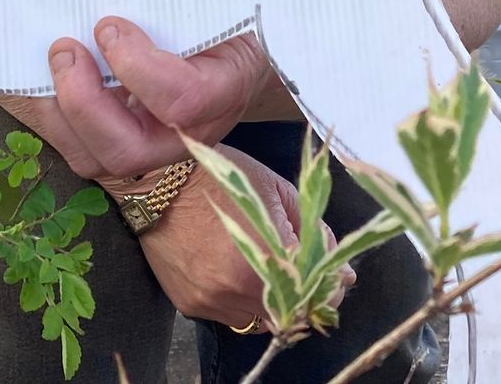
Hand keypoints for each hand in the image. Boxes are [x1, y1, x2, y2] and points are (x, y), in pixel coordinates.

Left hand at [9, 17, 272, 180]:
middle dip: (83, 102)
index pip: (184, 101)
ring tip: (54, 58)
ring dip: (59, 110)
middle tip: (65, 48)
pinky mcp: (122, 142)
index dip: (139, 68)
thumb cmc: (229, 15)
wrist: (240, 51)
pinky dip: (53, 112)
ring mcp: (152, 146)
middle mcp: (187, 133)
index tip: (109, 25)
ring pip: (94, 157)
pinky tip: (44, 73)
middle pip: (127, 151)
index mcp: (224, 90)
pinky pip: (80, 146)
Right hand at [136, 145, 352, 329]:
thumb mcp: (275, 191)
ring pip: (259, 322)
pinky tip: (238, 274)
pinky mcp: (191, 305)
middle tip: (306, 276)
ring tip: (269, 272)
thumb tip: (343, 270)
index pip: (317, 292)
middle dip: (304, 297)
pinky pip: (229, 316)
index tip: (335, 278)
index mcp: (268, 255)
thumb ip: (314, 231)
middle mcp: (239, 287)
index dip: (331, 287)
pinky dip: (241, 302)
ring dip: (273, 303)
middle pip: (290, 313)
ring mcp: (213, 300)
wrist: (157, 180)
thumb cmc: (220, 177)